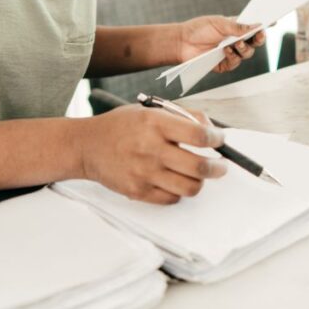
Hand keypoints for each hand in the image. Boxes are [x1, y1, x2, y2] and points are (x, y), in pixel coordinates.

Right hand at [78, 105, 226, 204]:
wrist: (88, 146)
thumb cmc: (121, 126)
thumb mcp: (150, 110)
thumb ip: (182, 116)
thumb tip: (211, 129)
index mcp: (155, 123)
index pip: (198, 135)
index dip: (217, 140)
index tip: (220, 141)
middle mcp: (150, 149)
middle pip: (199, 167)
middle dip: (218, 168)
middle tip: (221, 165)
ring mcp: (144, 173)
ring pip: (190, 187)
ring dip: (200, 181)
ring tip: (198, 174)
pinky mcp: (138, 191)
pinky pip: (172, 199)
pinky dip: (179, 192)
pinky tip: (175, 181)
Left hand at [177, 16, 265, 72]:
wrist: (182, 42)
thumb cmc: (199, 29)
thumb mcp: (219, 23)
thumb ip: (237, 26)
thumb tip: (256, 25)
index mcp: (236, 28)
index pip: (254, 27)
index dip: (264, 26)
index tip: (273, 22)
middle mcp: (236, 41)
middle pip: (255, 42)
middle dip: (259, 39)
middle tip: (258, 35)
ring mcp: (231, 53)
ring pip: (247, 54)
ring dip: (244, 48)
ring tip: (235, 43)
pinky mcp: (224, 64)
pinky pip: (235, 63)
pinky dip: (233, 57)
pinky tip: (226, 51)